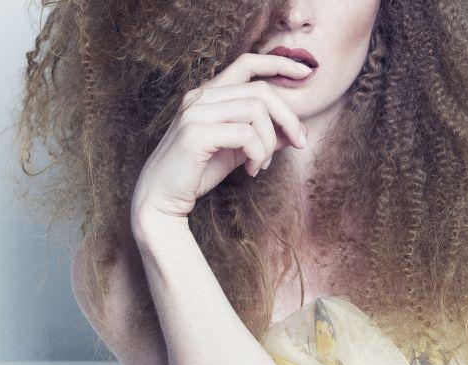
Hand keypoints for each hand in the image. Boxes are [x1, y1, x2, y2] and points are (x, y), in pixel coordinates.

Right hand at [130, 53, 311, 226]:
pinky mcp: (196, 134)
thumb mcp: (239, 150)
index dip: (279, 63)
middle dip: (289, 117)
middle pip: (261, 90)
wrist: (162, 199)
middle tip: (300, 143)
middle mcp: (201, 96)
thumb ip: (264, 135)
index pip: (247, 63)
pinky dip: (259, 153)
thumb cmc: (198, 172)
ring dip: (270, 142)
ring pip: (256, 111)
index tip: (305, 72)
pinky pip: (246, 134)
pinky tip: (253, 170)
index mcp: (209, 93)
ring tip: (263, 164)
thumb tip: (298, 130)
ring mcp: (196, 113)